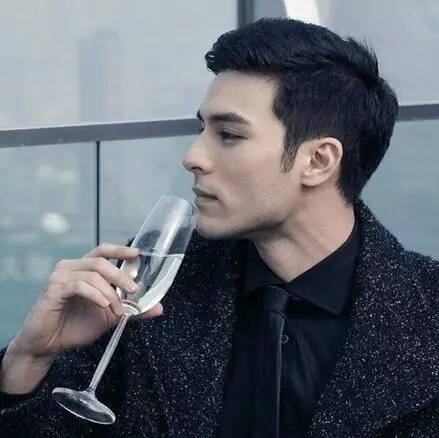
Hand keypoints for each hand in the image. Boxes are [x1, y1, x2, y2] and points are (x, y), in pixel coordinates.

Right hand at [9, 243, 162, 359]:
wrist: (49, 345)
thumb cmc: (75, 326)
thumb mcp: (110, 316)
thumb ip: (132, 309)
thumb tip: (159, 308)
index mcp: (84, 269)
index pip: (103, 251)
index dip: (120, 249)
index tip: (137, 254)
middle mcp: (71, 267)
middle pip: (101, 262)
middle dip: (121, 275)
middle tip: (134, 290)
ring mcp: (60, 277)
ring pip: (93, 275)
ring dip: (110, 293)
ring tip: (117, 310)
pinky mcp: (53, 289)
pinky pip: (79, 286)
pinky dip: (96, 295)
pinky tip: (103, 306)